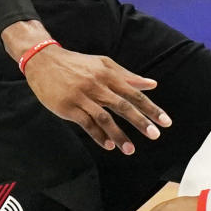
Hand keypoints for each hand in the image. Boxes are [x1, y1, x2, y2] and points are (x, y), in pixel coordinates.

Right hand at [22, 43, 171, 154]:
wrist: (45, 61)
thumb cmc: (78, 64)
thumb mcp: (103, 64)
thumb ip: (127, 75)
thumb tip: (151, 84)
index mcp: (108, 73)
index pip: (134, 92)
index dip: (150, 107)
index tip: (165, 121)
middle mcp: (97, 84)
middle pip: (123, 105)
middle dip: (140, 121)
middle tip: (155, 135)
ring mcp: (83, 96)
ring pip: (105, 117)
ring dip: (119, 135)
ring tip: (130, 150)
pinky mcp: (69, 107)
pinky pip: (87, 123)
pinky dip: (98, 135)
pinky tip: (109, 145)